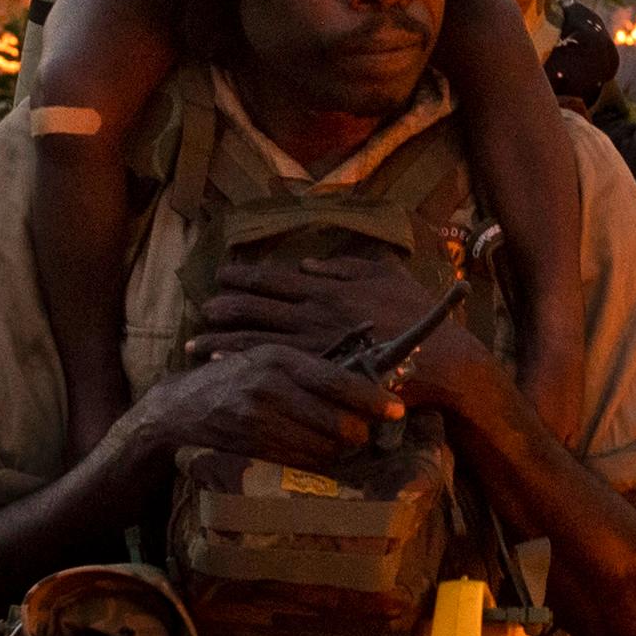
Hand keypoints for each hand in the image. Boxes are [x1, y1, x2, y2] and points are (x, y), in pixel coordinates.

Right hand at [130, 337, 396, 469]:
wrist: (179, 409)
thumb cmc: (236, 380)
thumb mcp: (269, 359)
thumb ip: (310, 366)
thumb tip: (364, 378)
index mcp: (281, 357)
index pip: (339, 379)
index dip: (372, 398)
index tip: (396, 410)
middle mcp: (271, 385)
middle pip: (337, 420)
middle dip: (358, 432)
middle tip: (365, 434)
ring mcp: (259, 417)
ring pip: (322, 445)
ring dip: (339, 451)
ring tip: (340, 445)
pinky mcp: (251, 445)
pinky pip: (300, 462)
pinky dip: (315, 462)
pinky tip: (315, 455)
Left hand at [194, 253, 502, 420]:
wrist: (440, 359)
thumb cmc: (417, 314)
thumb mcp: (387, 274)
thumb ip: (346, 265)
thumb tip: (309, 262)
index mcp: (327, 287)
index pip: (273, 278)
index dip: (242, 276)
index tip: (221, 275)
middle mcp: (313, 313)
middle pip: (254, 307)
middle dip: (223, 307)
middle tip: (202, 309)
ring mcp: (312, 345)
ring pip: (255, 338)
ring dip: (222, 339)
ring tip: (195, 343)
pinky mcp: (316, 373)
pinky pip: (271, 367)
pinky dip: (243, 363)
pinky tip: (222, 365)